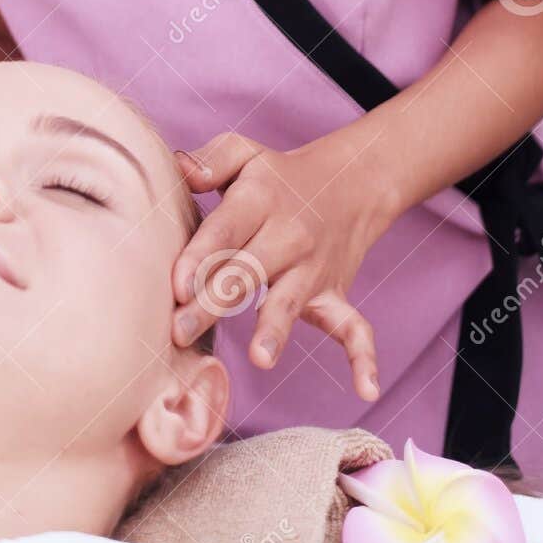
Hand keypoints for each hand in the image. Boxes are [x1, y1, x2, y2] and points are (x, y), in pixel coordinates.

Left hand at [171, 129, 388, 401]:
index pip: (225, 231)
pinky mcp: (333, 293)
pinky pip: (355, 327)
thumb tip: (180, 169)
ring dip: (275, 330)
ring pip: (290, 302)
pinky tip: (366, 389)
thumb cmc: (277, 176)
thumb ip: (210, 160)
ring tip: (258, 358)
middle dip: (213, 303)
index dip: (200, 257)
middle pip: (246, 272)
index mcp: (258, 201)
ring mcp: (312, 269)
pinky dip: (364, 357)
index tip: (176, 285)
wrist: (351, 182)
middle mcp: (286, 236)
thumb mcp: (244, 153)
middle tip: (180, 333)